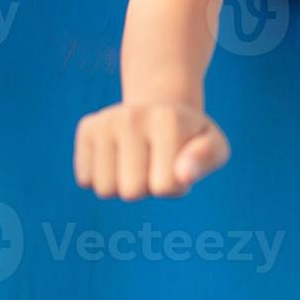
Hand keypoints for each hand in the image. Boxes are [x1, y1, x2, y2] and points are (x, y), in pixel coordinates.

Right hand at [74, 100, 229, 200]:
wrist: (160, 108)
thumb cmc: (189, 137)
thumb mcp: (214, 146)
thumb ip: (207, 159)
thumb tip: (183, 175)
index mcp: (168, 119)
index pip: (166, 186)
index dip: (176, 185)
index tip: (179, 164)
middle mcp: (133, 116)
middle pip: (132, 192)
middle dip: (147, 188)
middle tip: (156, 162)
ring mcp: (106, 121)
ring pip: (106, 189)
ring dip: (123, 185)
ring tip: (138, 160)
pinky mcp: (87, 129)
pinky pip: (85, 180)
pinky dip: (101, 178)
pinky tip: (117, 157)